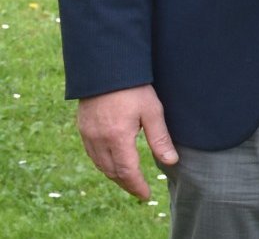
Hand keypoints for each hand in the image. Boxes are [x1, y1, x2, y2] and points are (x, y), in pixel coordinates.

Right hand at [76, 85, 176, 200]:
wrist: (106, 67)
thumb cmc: (134, 88)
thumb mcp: (152, 111)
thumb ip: (160, 138)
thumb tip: (171, 162)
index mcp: (117, 137)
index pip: (127, 171)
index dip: (137, 186)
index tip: (146, 195)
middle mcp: (98, 140)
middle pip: (111, 172)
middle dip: (126, 184)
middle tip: (139, 190)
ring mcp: (88, 134)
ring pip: (100, 164)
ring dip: (114, 175)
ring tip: (129, 180)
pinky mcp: (83, 128)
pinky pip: (92, 154)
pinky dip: (103, 163)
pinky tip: (113, 163)